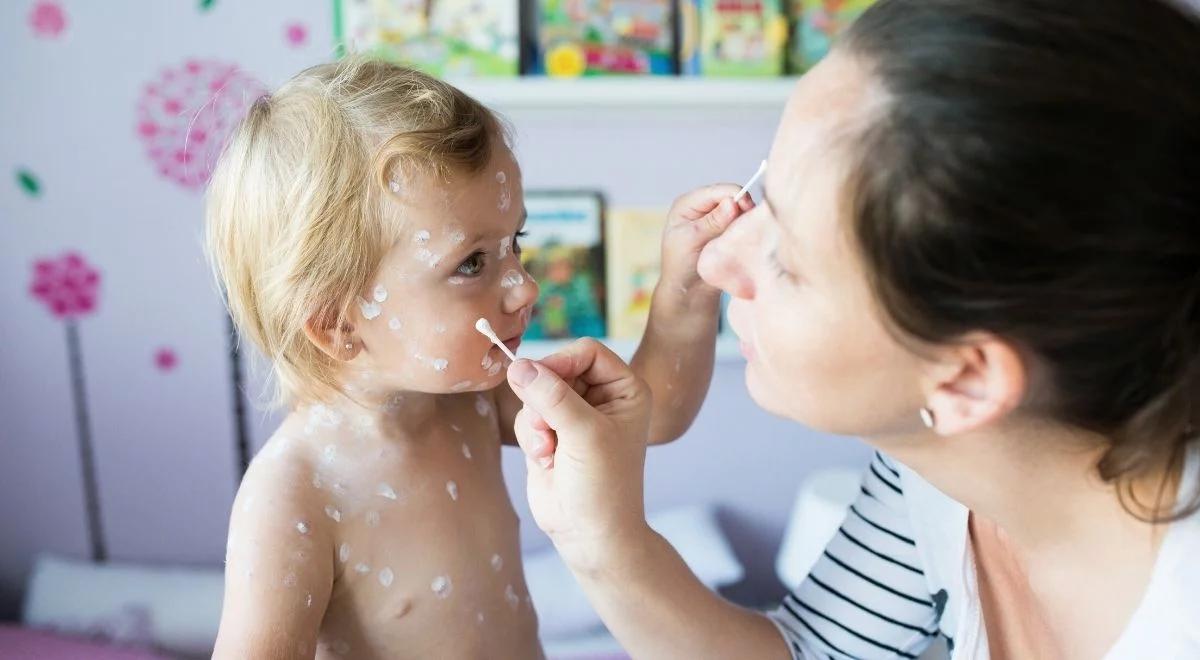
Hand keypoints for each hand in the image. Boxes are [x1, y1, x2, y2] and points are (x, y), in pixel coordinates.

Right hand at [506, 339, 652, 571]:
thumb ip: (552, 396)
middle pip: (557, 369)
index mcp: (625, 389)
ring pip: (536, 393)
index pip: (587, 352)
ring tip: (551, 450)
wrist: (590, 535)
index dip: (561, 362)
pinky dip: (531, 437)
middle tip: (548, 428)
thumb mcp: (584, 435)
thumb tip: (518, 365)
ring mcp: (574, 415)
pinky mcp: (551, 433)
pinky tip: (547, 461)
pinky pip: (527, 416)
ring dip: (536, 422)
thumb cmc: (603, 486)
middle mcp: (601, 397)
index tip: (541, 381)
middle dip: (545, 399)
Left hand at [661, 184, 755, 296]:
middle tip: (748, 225)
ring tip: (745, 234)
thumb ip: (712, 222)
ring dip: (745, 219)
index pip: (716, 190)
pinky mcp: (728, 230)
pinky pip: (743, 223)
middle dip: (742, 207)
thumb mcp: (691, 240)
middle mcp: (703, 206)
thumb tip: (732, 203)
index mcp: (688, 203)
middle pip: (731, 196)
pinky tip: (747, 237)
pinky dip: (747, 228)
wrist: (688, 291)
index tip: (747, 209)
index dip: (735, 195)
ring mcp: (716, 218)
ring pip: (740, 209)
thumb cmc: (681, 266)